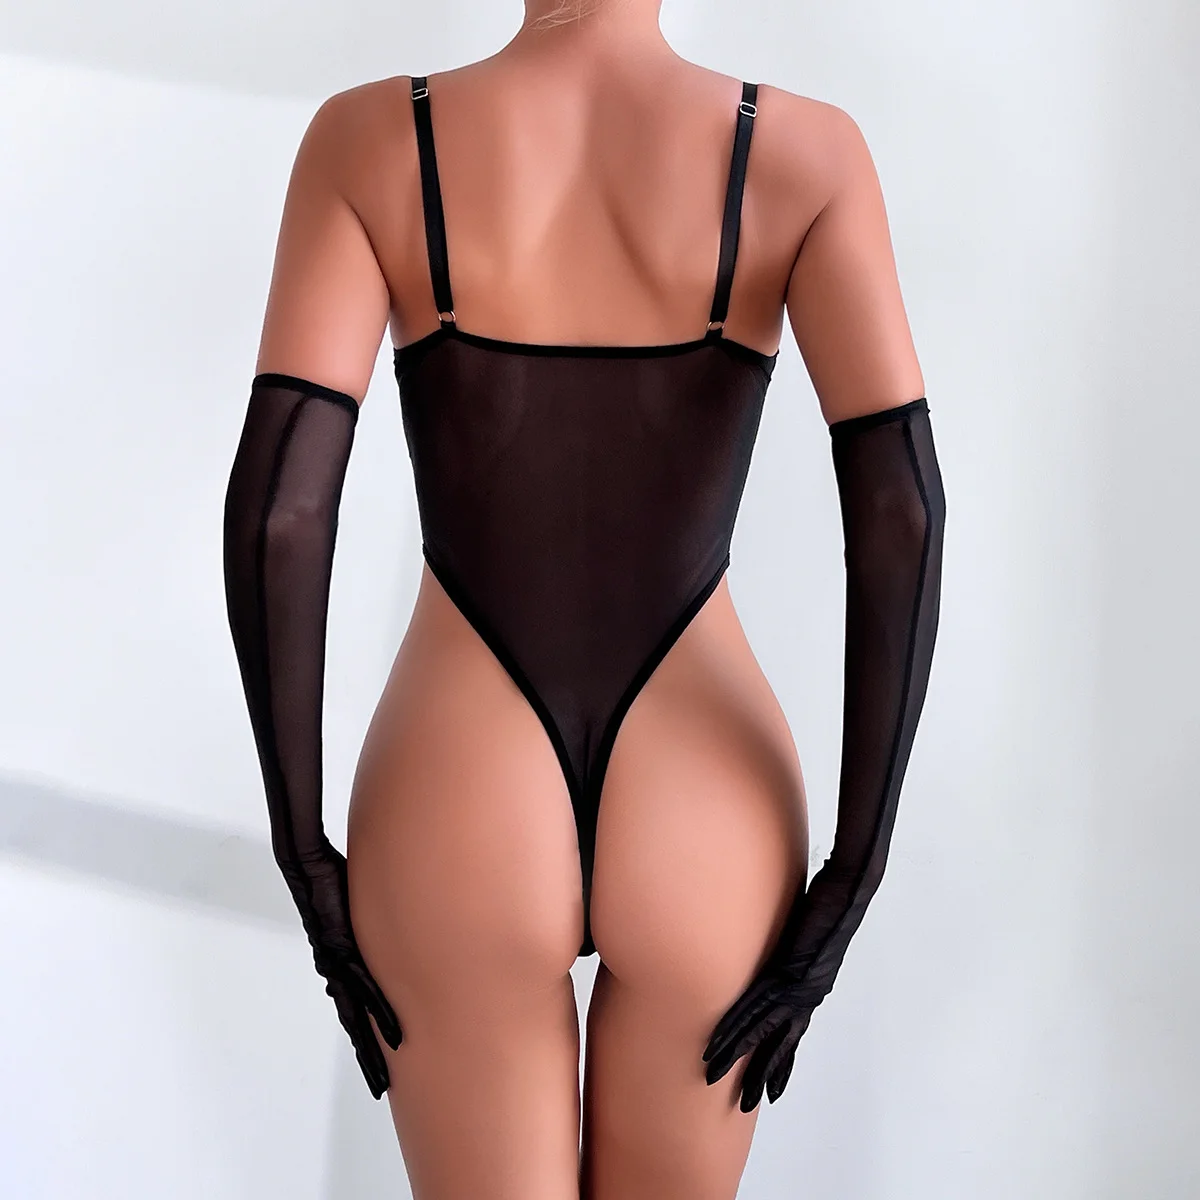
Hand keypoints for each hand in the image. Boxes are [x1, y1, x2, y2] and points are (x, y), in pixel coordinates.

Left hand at [280, 844, 403, 1099]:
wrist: (304, 862)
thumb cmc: (327, 875)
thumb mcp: (350, 904)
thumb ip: (361, 922)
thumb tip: (379, 925)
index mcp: (335, 959)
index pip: (351, 1005)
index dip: (362, 1034)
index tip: (375, 1058)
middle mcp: (333, 967)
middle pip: (351, 1022)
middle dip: (365, 1056)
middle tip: (379, 1088)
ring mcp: (336, 962)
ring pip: (356, 1015)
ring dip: (371, 1048)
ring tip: (384, 1077)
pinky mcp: (343, 950)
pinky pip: (367, 989)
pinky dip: (381, 1014)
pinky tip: (396, 1035)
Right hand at [702, 863, 860, 1111]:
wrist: (850, 886)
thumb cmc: (838, 896)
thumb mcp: (817, 926)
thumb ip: (803, 940)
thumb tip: (794, 938)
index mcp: (813, 984)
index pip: (793, 1031)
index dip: (783, 1060)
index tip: (774, 1088)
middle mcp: (807, 992)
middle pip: (779, 1042)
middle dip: (761, 1073)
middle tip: (745, 1103)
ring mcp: (798, 984)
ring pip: (762, 1031)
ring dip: (738, 1057)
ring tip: (716, 1079)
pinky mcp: (788, 971)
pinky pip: (755, 1006)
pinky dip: (735, 1026)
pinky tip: (720, 1043)